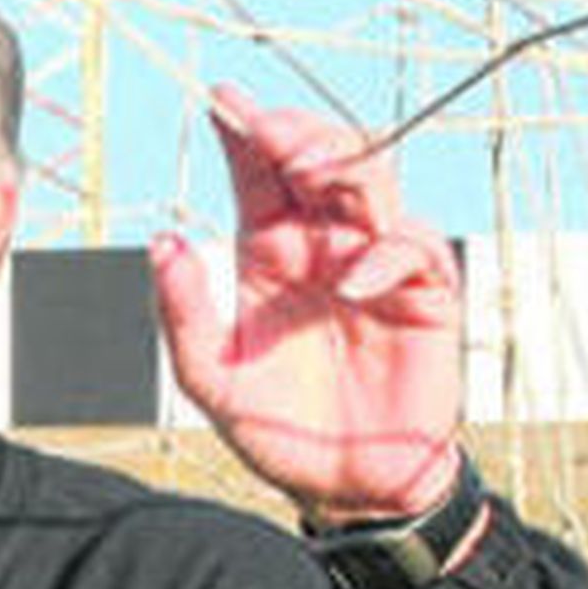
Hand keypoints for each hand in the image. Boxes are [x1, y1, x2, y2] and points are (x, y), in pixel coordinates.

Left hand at [151, 87, 463, 517]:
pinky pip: (414, 247)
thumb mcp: (213, 378)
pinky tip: (352, 280)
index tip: (222, 99)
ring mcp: (377, 263)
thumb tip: (163, 242)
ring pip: (373, 181)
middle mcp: (324, 246)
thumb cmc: (279, 431)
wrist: (343, 489)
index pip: (260, 175)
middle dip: (297, 133)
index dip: (245, 132)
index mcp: (271, 253)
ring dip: (344, 165)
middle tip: (267, 130)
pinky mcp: (424, 293)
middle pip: (321, 158)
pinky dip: (385, 254)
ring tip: (308, 171)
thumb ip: (184, 315)